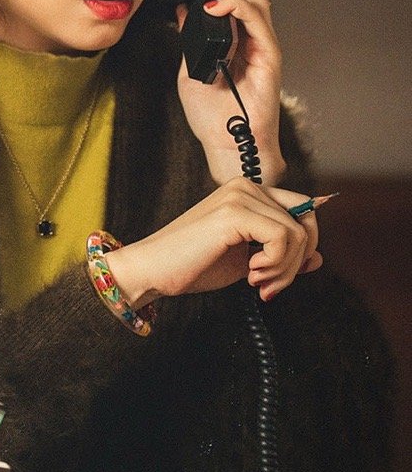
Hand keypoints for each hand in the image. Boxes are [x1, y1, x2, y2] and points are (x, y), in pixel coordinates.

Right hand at [105, 180, 327, 307]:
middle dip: (299, 260)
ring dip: (285, 269)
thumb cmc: (193, 265)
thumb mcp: (247, 261)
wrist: (153, 269)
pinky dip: (275, 265)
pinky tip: (252, 276)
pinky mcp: (234, 213)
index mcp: (248, 192)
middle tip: (271, 285)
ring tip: (258, 284)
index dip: (304, 246)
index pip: (303, 210)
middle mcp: (246, 187)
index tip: (281, 276)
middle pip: (306, 220)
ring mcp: (239, 196)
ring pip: (297, 233)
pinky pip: (281, 238)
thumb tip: (319, 258)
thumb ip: (281, 256)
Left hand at [174, 0, 285, 185]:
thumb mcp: (189, 66)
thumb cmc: (211, 113)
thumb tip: (184, 7)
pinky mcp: (268, 56)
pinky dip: (236, 6)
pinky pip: (257, 20)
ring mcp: (262, 42)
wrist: (226, 146)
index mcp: (236, 30)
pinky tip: (214, 6)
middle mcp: (253, 31)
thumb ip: (190, 37)